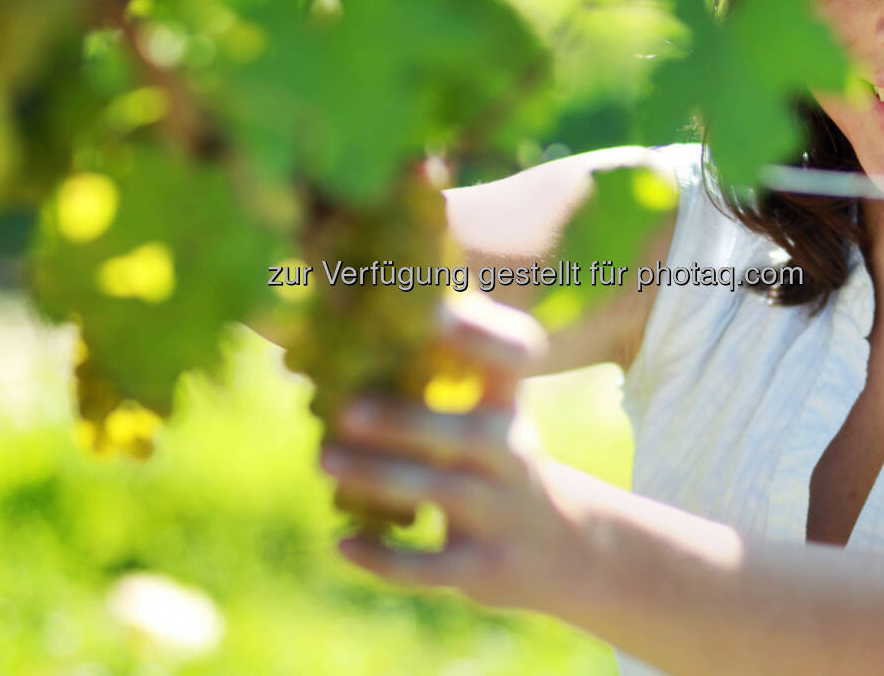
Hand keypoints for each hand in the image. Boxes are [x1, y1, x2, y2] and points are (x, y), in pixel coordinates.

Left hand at [318, 292, 592, 612]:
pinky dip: (385, 558)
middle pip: (468, 436)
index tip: (438, 314)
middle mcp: (513, 455)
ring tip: (324, 461)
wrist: (559, 550)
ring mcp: (501, 514)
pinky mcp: (485, 568)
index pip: (518, 360)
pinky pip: (432, 568)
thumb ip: (434, 380)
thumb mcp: (485, 417)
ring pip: (442, 494)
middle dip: (406, 422)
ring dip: (380, 477)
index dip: (485, 336)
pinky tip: (342, 543)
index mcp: (508, 407)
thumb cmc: (494, 465)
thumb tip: (331, 330)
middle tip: (346, 410)